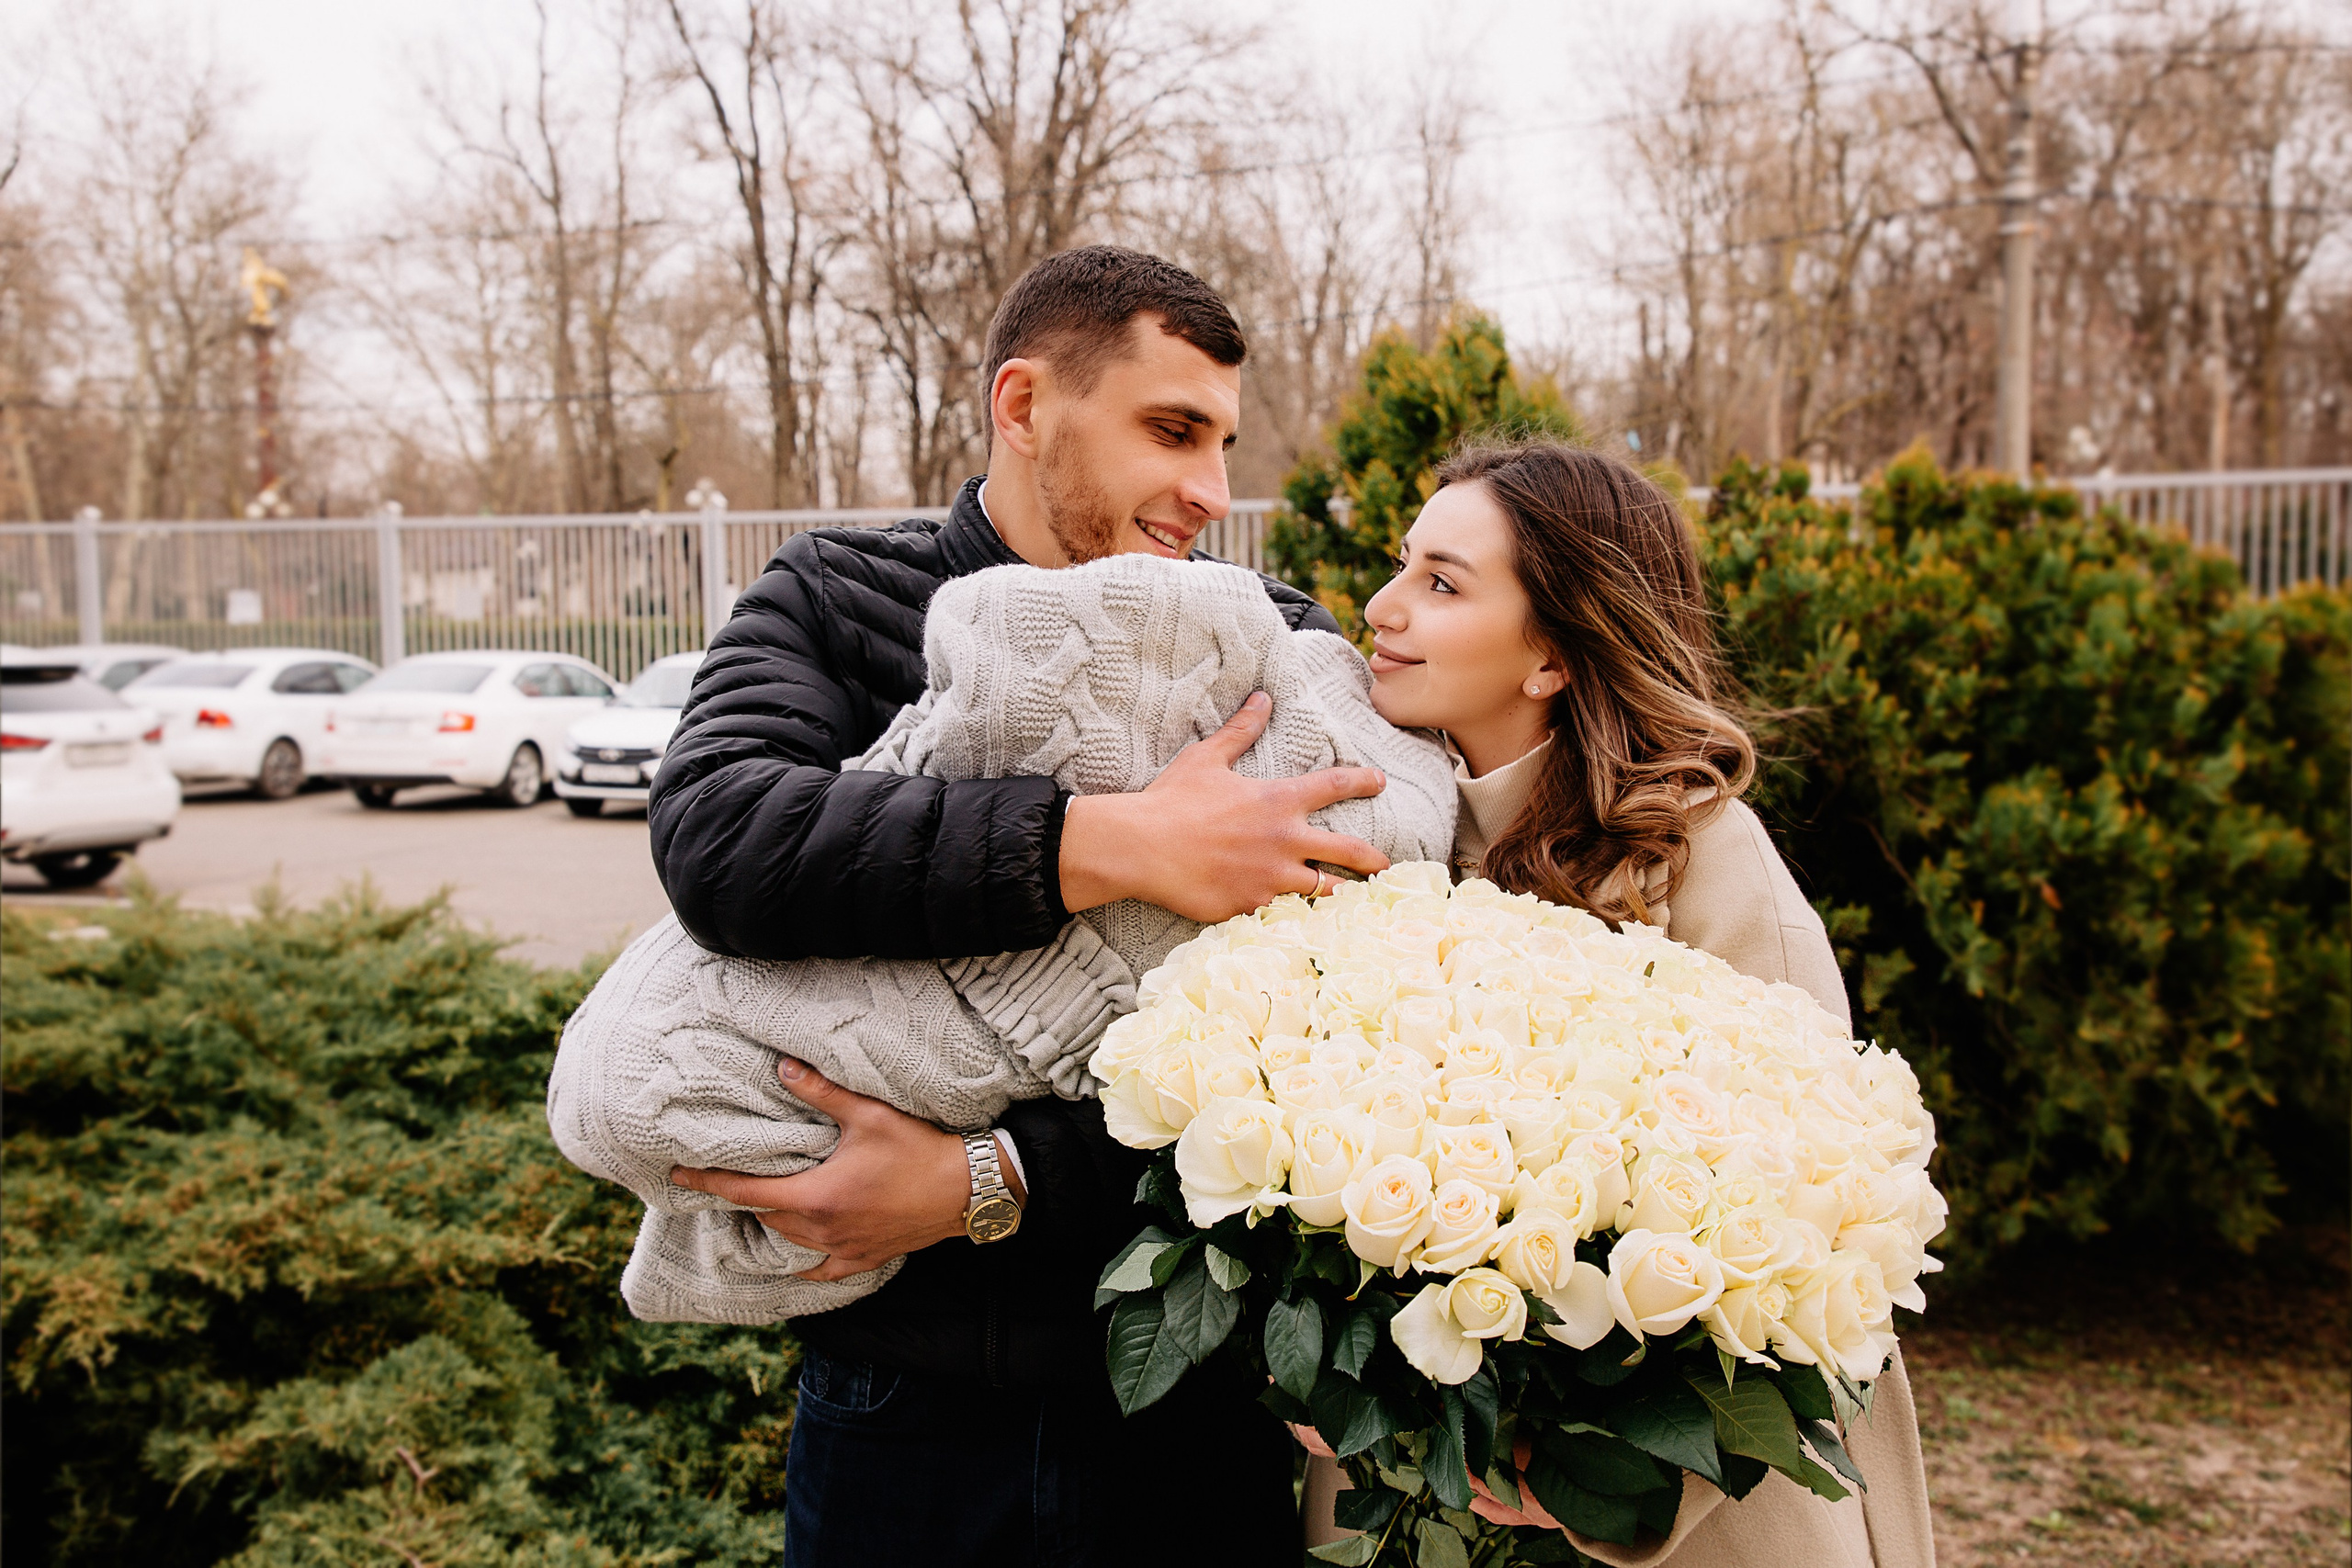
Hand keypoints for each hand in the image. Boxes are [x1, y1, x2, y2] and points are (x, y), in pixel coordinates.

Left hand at [669, 1057, 1020, 1282]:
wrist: (967, 1189)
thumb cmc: (918, 1149)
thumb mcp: (867, 1115)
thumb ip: (821, 1092)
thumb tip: (782, 1065)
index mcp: (815, 1197)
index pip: (745, 1192)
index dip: (708, 1183)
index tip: (678, 1178)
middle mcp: (822, 1230)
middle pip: (765, 1217)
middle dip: (743, 1199)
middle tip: (725, 1181)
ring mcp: (844, 1249)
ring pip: (790, 1241)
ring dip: (772, 1222)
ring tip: (759, 1204)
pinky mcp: (866, 1258)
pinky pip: (824, 1269)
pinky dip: (805, 1262)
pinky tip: (798, 1258)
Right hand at [1058, 691, 1389, 919]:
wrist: (1143, 848)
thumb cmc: (1172, 800)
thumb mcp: (1207, 758)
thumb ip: (1240, 731)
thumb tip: (1262, 699)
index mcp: (1279, 800)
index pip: (1335, 784)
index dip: (1362, 780)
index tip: (1379, 780)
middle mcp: (1285, 841)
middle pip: (1348, 850)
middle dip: (1373, 858)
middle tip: (1386, 864)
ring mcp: (1272, 878)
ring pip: (1324, 890)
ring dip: (1342, 893)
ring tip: (1356, 900)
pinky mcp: (1253, 906)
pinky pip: (1284, 913)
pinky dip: (1295, 914)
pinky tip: (1307, 921)